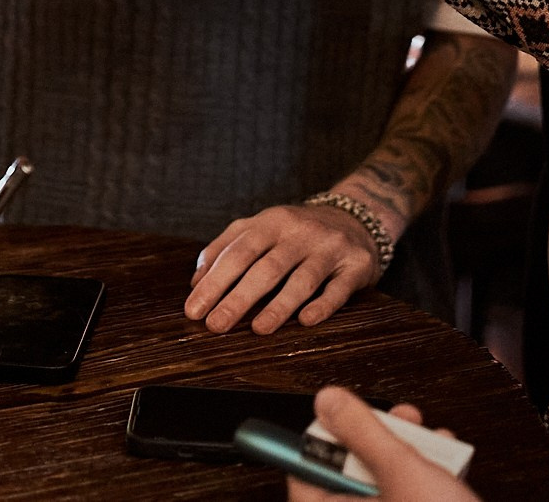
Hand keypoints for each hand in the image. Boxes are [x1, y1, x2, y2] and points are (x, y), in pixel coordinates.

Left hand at [188, 201, 382, 333]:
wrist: (355, 220)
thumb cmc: (295, 234)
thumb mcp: (260, 229)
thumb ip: (225, 249)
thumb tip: (196, 282)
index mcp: (270, 222)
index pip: (237, 253)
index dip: (214, 282)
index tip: (194, 310)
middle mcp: (299, 232)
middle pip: (266, 267)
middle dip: (238, 298)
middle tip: (216, 325)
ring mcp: (329, 248)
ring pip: (302, 279)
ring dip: (279, 305)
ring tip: (258, 329)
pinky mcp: (355, 266)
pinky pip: (338, 289)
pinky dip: (323, 305)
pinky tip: (306, 321)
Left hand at [289, 390, 478, 501]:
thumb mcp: (401, 470)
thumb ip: (362, 431)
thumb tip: (328, 402)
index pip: (304, 472)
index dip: (323, 437)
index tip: (342, 413)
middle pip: (346, 475)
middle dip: (376, 439)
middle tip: (395, 421)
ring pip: (380, 487)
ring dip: (406, 455)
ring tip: (429, 439)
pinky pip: (404, 500)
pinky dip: (422, 481)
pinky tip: (444, 463)